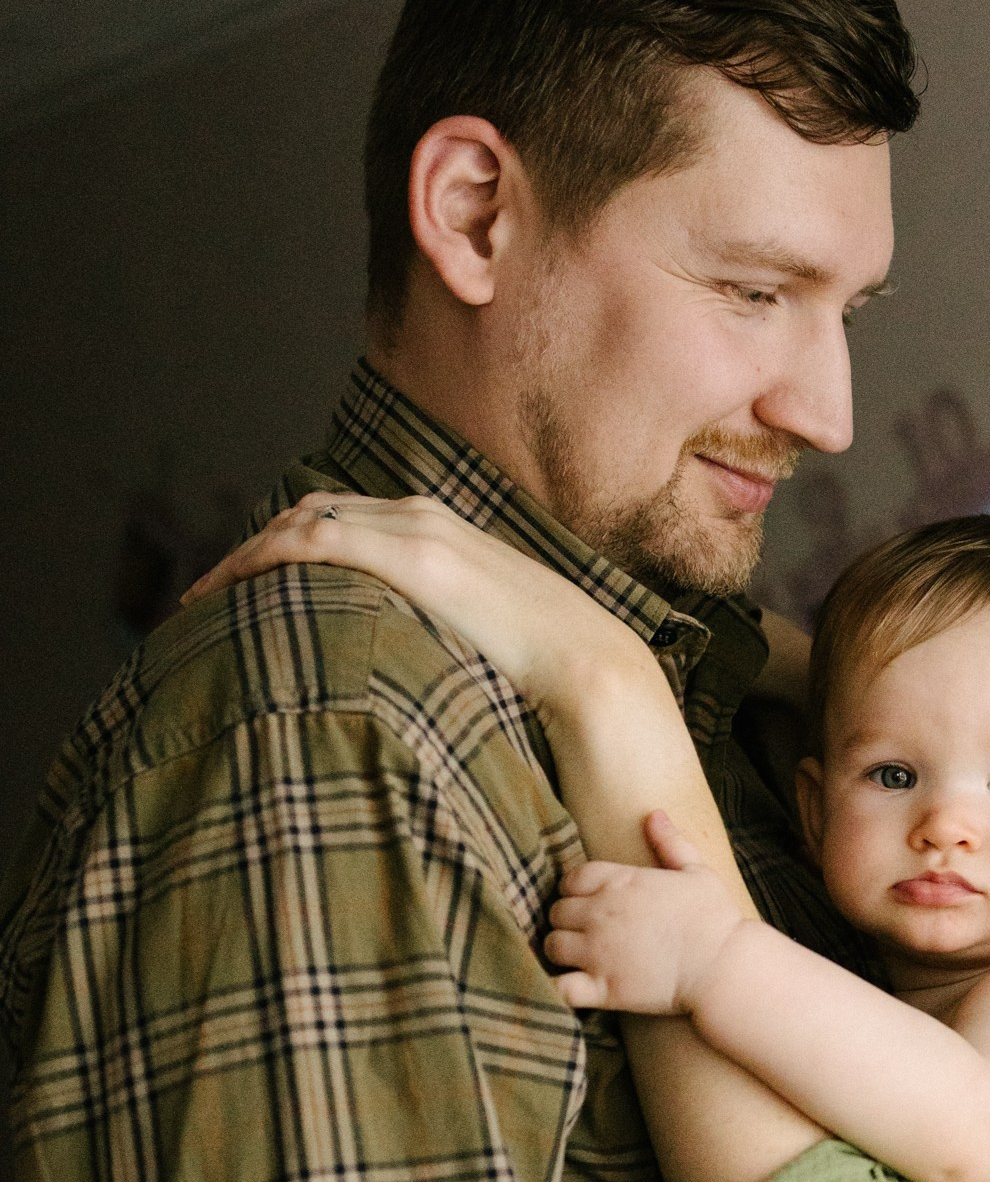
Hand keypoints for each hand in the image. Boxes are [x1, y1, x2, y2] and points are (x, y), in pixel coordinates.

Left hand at [185, 494, 653, 719]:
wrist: (593, 668)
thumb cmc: (550, 670)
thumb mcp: (486, 638)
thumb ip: (448, 632)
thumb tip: (419, 668)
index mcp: (442, 529)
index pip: (343, 515)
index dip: (284, 543)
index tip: (245, 584)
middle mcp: (424, 516)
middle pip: (311, 510)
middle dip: (252, 546)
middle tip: (207, 592)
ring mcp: (418, 531)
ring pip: (302, 521)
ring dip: (246, 554)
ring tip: (204, 597)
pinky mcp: (413, 558)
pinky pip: (316, 541)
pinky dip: (264, 559)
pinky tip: (233, 592)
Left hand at [545, 817, 746, 1012]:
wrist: (725, 967)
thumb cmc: (716, 918)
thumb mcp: (697, 871)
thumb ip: (670, 842)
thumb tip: (655, 814)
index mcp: (620, 881)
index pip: (571, 878)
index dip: (576, 891)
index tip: (591, 903)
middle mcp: (601, 913)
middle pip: (557, 912)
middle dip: (568, 921)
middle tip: (586, 933)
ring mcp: (598, 952)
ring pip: (552, 945)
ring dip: (562, 951)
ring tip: (580, 959)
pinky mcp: (604, 988)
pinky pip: (560, 988)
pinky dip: (559, 988)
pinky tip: (572, 987)